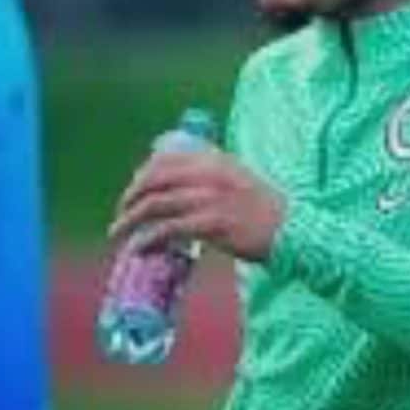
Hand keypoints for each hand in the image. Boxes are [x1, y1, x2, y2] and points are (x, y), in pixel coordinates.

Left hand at [107, 149, 284, 262]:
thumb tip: (175, 174)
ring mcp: (211, 199)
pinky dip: (148, 240)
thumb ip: (209, 171)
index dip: (141, 175)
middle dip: (130, 197)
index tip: (132, 192)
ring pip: (156, 205)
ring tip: (118, 234)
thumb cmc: (262, 209)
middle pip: (154, 179)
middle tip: (121, 214)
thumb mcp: (237, 177)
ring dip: (130, 220)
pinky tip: (138, 249)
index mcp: (214, 160)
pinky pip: (169, 230)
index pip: (164, 159)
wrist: (291, 230)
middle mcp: (210, 175)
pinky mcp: (213, 224)